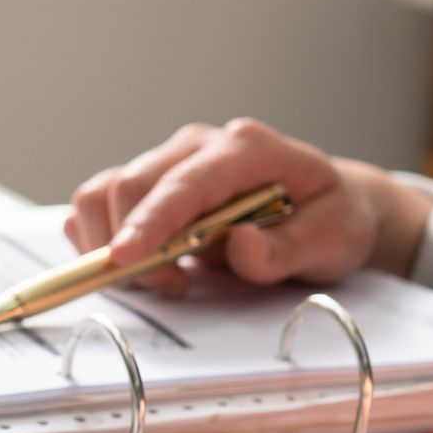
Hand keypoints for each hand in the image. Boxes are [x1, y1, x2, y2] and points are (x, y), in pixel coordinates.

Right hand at [64, 118, 431, 296]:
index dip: (150, 221)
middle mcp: (201, 145)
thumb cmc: (331, 218)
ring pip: (105, 192)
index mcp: (247, 149)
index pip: (185, 183)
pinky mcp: (154, 184)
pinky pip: (101, 204)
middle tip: (172, 287)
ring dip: (112, 243)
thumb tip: (241, 247)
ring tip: (166, 278)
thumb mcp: (332, 239)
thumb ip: (287, 249)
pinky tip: (146, 263)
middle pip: (132, 184)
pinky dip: (103, 239)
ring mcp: (173, 161)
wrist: (329, 206)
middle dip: (132, 246)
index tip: (124, 258)